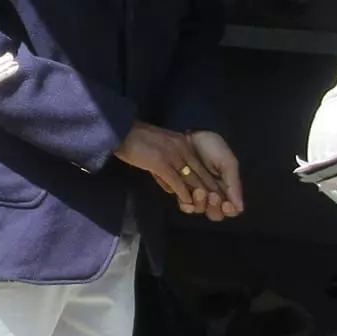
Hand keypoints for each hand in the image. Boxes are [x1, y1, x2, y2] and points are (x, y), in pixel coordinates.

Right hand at [115, 122, 236, 218]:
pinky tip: (186, 202)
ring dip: (197, 194)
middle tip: (216, 202)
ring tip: (203, 206)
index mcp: (182, 143)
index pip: (200, 164)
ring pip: (190, 178)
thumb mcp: (158, 148)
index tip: (215, 191)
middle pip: (199, 172)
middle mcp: (181, 148)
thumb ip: (167, 165)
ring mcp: (172, 156)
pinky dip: (182, 194)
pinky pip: (176, 182)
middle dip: (208, 188)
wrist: (120, 130)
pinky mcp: (161, 163)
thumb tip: (172, 187)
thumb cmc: (135, 140)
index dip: (208, 179)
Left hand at [188, 130, 244, 218]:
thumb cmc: (212, 146)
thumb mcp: (227, 163)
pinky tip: (187, 197)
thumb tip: (239, 208)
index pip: (230, 209)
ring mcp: (195, 192)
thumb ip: (233, 184)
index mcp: (226, 189)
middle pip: (214, 213)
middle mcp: (211, 194)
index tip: (227, 203)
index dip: (229, 210)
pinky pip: (184, 203)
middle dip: (214, 207)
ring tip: (199, 191)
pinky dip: (186, 203)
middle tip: (212, 195)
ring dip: (200, 204)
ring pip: (199, 210)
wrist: (191, 133)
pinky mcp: (179, 188)